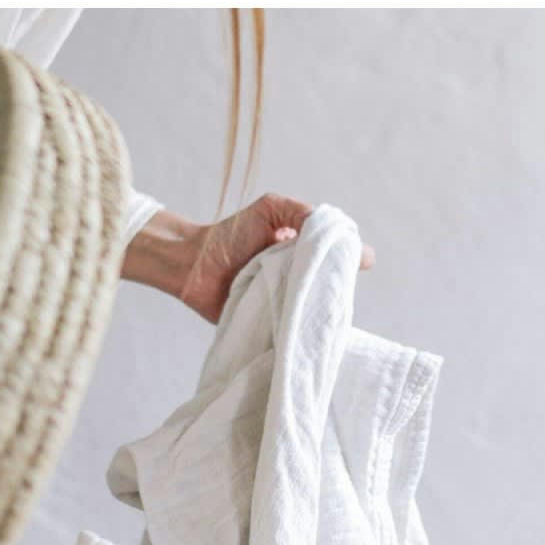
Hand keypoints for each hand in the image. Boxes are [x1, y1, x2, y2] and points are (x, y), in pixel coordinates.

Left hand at [121, 194, 375, 324]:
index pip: (338, 261)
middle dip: (335, 291)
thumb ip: (302, 213)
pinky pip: (289, 334)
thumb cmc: (230, 235)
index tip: (351, 266)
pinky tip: (304, 335)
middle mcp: (299, 280)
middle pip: (330, 290)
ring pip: (312, 314)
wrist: (193, 265)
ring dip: (316, 314)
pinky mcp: (270, 328)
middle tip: (332, 291)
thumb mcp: (271, 209)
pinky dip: (296, 335)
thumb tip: (343, 234)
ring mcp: (285, 305)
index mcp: (305, 254)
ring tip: (319, 313)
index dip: (348, 264)